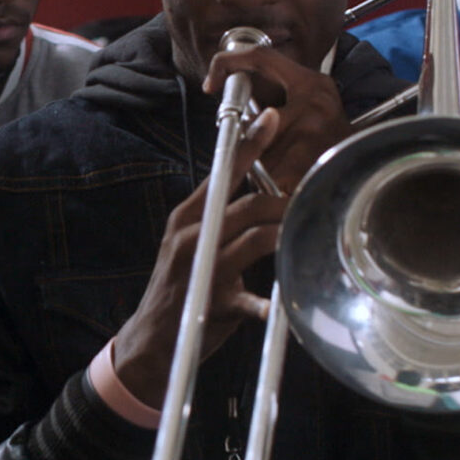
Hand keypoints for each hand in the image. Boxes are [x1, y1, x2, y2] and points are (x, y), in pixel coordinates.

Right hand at [112, 108, 285, 408]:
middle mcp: (191, 236)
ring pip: (254, 237)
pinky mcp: (212, 303)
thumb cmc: (180, 287)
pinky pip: (248, 300)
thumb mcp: (191, 244)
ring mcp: (202, 269)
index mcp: (187, 217)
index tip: (273, 118)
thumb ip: (219, 218)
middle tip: (310, 199)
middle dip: (284, 200)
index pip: (222, 172)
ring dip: (285, 233)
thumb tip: (258, 193)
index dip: (249, 144)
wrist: (149, 341)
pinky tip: (283, 308)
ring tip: (307, 232)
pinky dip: (269, 304)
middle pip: (247, 204)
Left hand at [204, 44, 353, 192]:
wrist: (368, 173)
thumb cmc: (331, 146)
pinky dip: (274, 186)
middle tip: (269, 159)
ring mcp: (314, 131)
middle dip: (256, 146)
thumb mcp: (310, 112)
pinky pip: (271, 176)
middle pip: (254, 121)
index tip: (211, 84)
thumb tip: (234, 113)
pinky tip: (290, 186)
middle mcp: (315, 101)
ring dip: (264, 170)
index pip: (260, 56)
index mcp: (312, 84)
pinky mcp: (312, 160)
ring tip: (287, 174)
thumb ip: (277, 104)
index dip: (228, 63)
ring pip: (260, 152)